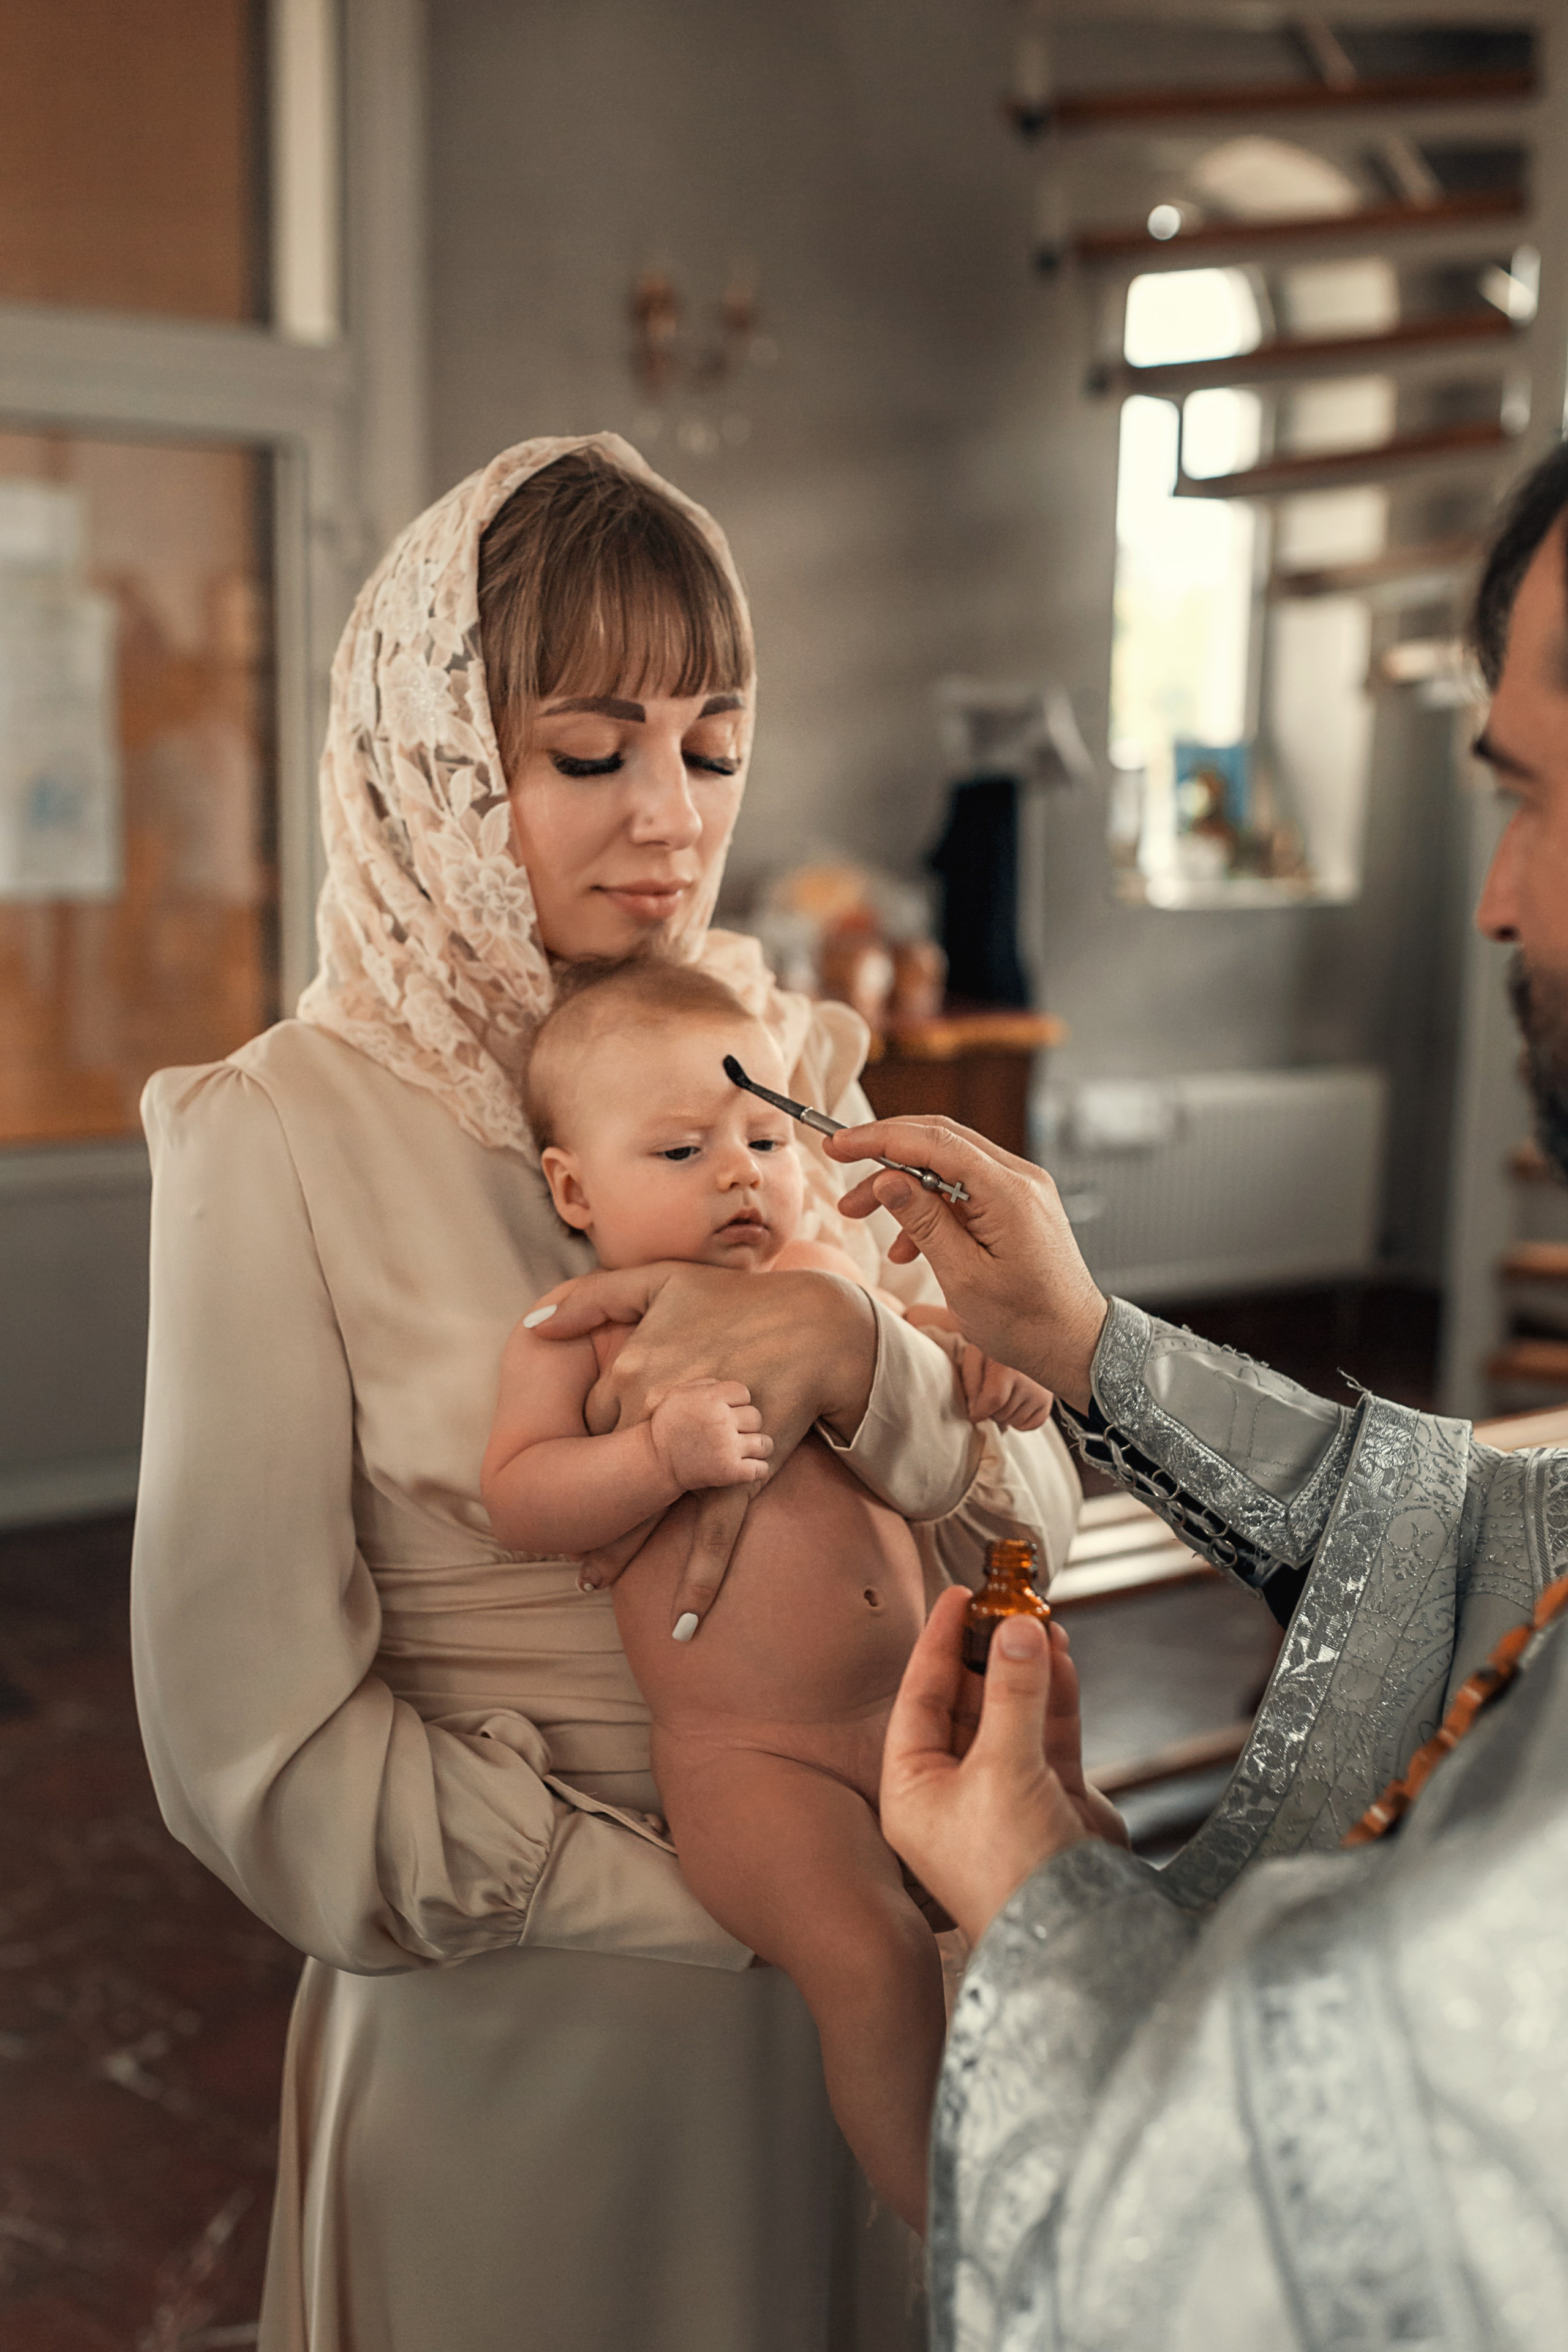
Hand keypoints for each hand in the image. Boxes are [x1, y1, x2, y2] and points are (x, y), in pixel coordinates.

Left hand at [526, 1262, 878, 1635]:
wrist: (819, 1325)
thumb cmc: (738, 1302)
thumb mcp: (662, 1282)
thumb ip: (594, 1298)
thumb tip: (533, 1323)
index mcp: (635, 1369)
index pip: (586, 1423)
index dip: (571, 1450)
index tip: (559, 1472)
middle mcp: (659, 1407)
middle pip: (607, 1469)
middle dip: (586, 1502)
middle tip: (562, 1538)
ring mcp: (701, 1443)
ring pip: (648, 1508)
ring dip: (619, 1550)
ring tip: (591, 1579)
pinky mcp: (743, 1470)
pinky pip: (715, 1533)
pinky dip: (700, 1580)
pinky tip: (681, 1625)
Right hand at [648, 1380, 772, 1493]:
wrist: (656, 1461)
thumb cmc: (668, 1425)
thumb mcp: (678, 1394)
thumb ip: (704, 1384)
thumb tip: (724, 1385)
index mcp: (711, 1399)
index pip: (744, 1393)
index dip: (738, 1402)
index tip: (727, 1412)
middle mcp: (722, 1421)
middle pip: (756, 1417)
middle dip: (746, 1425)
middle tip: (733, 1432)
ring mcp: (728, 1447)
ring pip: (765, 1443)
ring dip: (758, 1447)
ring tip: (746, 1450)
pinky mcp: (730, 1471)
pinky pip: (761, 1469)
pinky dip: (758, 1469)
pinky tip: (748, 1467)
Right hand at [827, 1119, 1107, 1411]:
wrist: (1075, 1345)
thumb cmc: (1026, 1323)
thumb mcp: (963, 1277)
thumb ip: (925, 1222)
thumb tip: (888, 1178)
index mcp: (1009, 1192)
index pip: (934, 1142)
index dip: (879, 1138)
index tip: (838, 1143)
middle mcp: (1020, 1178)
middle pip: (939, 1141)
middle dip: (884, 1154)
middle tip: (840, 1165)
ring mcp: (1021, 1189)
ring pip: (947, 1164)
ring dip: (901, 1185)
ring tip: (858, 1212)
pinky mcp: (1018, 1205)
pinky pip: (964, 1189)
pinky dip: (928, 1207)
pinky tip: (905, 1245)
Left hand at [880, 1587, 1126, 1947]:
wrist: (1076, 1937)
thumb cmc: (1012, 1870)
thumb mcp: (1003, 1769)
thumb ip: (1013, 1694)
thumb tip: (1018, 1628)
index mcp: (912, 1791)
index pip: (920, 1698)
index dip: (939, 1644)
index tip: (959, 1595)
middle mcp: (952, 1793)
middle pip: (966, 1703)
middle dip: (990, 1653)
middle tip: (1010, 1602)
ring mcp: (1003, 1798)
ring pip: (1011, 1715)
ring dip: (1026, 1669)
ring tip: (1042, 1621)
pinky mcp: (1048, 1802)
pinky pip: (1047, 1736)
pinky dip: (1055, 1698)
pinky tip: (1061, 1659)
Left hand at [957, 1345, 1053, 1431]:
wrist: (1025, 1341)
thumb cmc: (995, 1350)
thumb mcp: (975, 1357)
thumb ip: (971, 1383)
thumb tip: (975, 1410)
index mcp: (1009, 1367)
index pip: (993, 1400)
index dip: (980, 1411)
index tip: (974, 1413)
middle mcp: (1030, 1381)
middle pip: (1002, 1414)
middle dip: (990, 1411)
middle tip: (989, 1393)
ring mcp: (1041, 1393)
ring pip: (1014, 1421)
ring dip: (1004, 1415)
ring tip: (1003, 1394)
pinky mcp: (1047, 1401)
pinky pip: (1031, 1425)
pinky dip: (1020, 1420)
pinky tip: (1015, 1404)